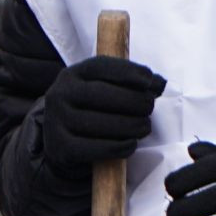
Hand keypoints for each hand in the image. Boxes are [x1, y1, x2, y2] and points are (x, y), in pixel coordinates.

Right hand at [38, 56, 167, 176]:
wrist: (65, 143)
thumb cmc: (94, 109)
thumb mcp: (109, 88)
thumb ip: (134, 82)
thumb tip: (159, 83)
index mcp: (73, 74)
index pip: (101, 66)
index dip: (128, 72)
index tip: (149, 82)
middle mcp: (60, 94)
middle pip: (101, 94)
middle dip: (134, 101)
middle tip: (149, 108)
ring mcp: (56, 121)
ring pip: (99, 123)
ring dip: (130, 126)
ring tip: (143, 127)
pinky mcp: (60, 148)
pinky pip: (93, 148)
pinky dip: (118, 147)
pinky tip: (130, 144)